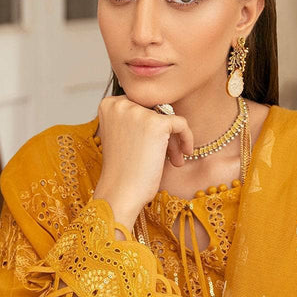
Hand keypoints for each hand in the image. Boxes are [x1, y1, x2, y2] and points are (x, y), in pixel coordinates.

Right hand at [93, 95, 193, 227]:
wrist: (120, 192)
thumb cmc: (122, 171)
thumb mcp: (122, 137)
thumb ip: (134, 120)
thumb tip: (162, 108)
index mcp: (109, 104)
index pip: (141, 106)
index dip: (150, 126)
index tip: (153, 146)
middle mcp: (121, 104)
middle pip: (155, 110)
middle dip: (164, 134)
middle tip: (168, 155)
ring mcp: (138, 112)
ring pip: (169, 117)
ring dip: (173, 140)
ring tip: (174, 160)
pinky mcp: (156, 124)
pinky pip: (181, 124)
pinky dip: (187, 138)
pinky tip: (184, 154)